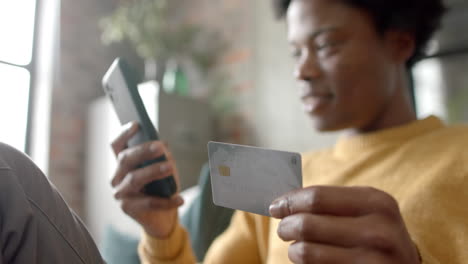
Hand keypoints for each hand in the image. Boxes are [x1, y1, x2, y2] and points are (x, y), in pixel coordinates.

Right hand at [110, 122, 183, 238]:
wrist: (162, 217)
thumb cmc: (162, 188)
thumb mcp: (164, 168)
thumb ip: (161, 156)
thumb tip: (162, 146)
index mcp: (123, 163)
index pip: (117, 145)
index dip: (124, 134)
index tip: (137, 124)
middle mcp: (117, 177)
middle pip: (125, 159)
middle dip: (143, 151)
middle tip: (160, 147)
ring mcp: (120, 194)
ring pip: (134, 179)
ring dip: (153, 171)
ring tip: (170, 167)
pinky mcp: (128, 209)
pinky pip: (148, 203)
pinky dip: (166, 201)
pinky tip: (180, 199)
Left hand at [269, 186, 420, 263]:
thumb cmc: (376, 233)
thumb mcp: (366, 209)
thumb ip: (331, 202)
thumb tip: (283, 202)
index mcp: (377, 203)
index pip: (316, 197)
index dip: (290, 201)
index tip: (276, 206)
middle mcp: (379, 232)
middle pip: (307, 224)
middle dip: (286, 226)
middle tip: (283, 228)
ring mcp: (373, 261)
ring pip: (307, 251)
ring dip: (294, 249)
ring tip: (297, 248)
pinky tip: (311, 261)